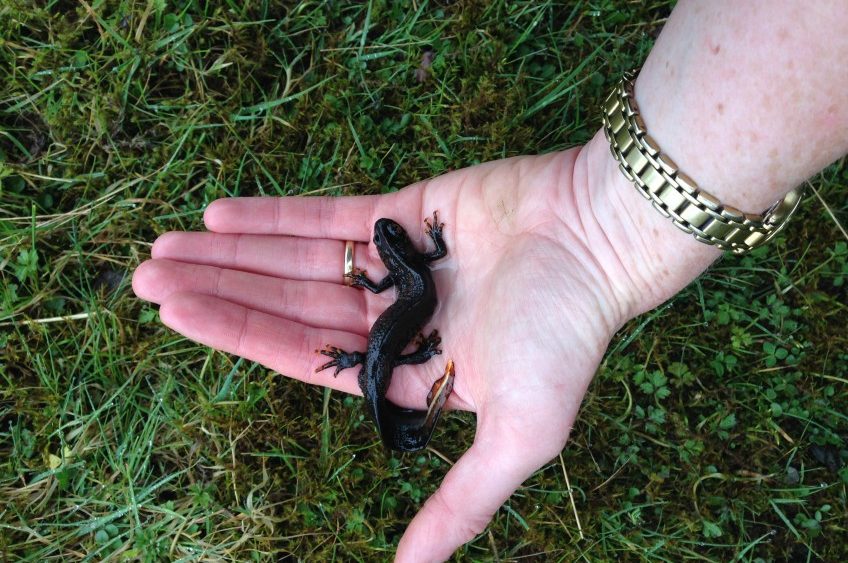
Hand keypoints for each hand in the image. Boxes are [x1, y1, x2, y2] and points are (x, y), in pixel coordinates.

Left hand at [132, 135, 677, 560]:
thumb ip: (464, 501)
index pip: (305, 360)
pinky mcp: (408, 211)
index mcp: (409, 374)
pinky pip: (333, 216)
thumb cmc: (563, 338)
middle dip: (219, 291)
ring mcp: (399, 266)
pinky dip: (279, 215)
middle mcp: (396, 322)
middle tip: (142, 274)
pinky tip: (221, 214)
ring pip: (299, 261)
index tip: (176, 315)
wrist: (601, 241)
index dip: (240, 338)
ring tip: (164, 244)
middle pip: (288, 308)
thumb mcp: (520, 436)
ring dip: (234, 252)